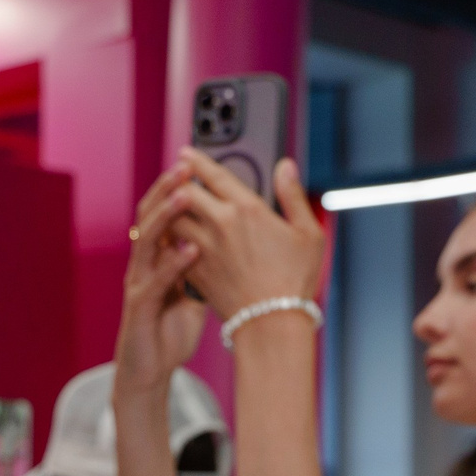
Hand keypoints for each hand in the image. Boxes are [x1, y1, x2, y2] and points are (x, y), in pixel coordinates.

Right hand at [117, 163, 207, 396]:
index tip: (198, 163)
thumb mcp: (196, 290)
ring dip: (167, 214)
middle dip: (167, 187)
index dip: (178, 186)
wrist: (150, 369)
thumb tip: (237, 240)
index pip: (165, 210)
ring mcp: (140, 282)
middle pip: (150, 214)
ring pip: (147, 239)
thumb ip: (208, 264)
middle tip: (187, 165)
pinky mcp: (140, 306)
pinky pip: (155, 279)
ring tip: (186, 194)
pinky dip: (173, 263)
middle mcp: (145, 262)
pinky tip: (191, 249)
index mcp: (158, 255)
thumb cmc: (171, 330)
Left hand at [160, 148, 326, 321]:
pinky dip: (168, 237)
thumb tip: (285, 166)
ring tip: (168, 204)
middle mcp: (220, 225)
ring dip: (168, 209)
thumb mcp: (308, 233)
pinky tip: (170, 235)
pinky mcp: (195, 271)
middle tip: (174, 177)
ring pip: (171, 219)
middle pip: (184, 192)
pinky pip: (172, 247)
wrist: (272, 322)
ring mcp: (204, 249)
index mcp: (247, 209)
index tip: (186, 153)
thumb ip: (293, 195)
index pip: (213, 174)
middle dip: (176, 181)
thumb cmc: (295, 280)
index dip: (196, 160)